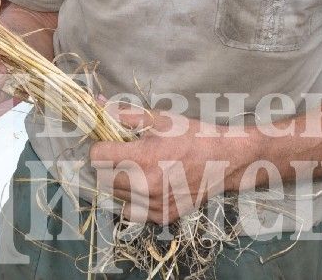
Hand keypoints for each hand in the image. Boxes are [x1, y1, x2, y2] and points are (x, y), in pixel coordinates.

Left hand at [89, 103, 252, 224]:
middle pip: (102, 178)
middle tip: (122, 154)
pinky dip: (133, 199)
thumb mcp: (159, 119)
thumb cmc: (192, 136)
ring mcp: (153, 205)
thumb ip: (125, 114)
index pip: (97, 157)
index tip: (109, 142)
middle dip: (107, 164)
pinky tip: (146, 184)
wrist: (224, 160)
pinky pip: (132, 211)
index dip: (100, 146)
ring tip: (135, 168)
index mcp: (141, 159)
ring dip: (118, 182)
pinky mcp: (162, 217)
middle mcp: (144, 186)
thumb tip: (99, 104)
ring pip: (116, 195)